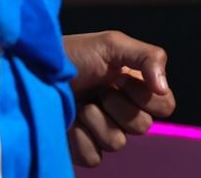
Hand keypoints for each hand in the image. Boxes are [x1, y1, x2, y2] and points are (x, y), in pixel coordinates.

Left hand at [62, 29, 176, 167]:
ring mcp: (102, 132)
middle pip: (142, 127)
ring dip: (95, 120)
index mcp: (136, 87)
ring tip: (80, 103)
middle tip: (98, 90)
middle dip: (117, 105)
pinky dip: (79, 137)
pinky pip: (93, 157)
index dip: (145, 96)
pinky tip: (69, 120)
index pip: (165, 106)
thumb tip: (163, 88)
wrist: (35, 70)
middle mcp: (123, 111)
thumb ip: (148, 57)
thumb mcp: (112, 44)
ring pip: (117, 143)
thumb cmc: (74, 54)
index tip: (122, 78)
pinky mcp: (82, 149)